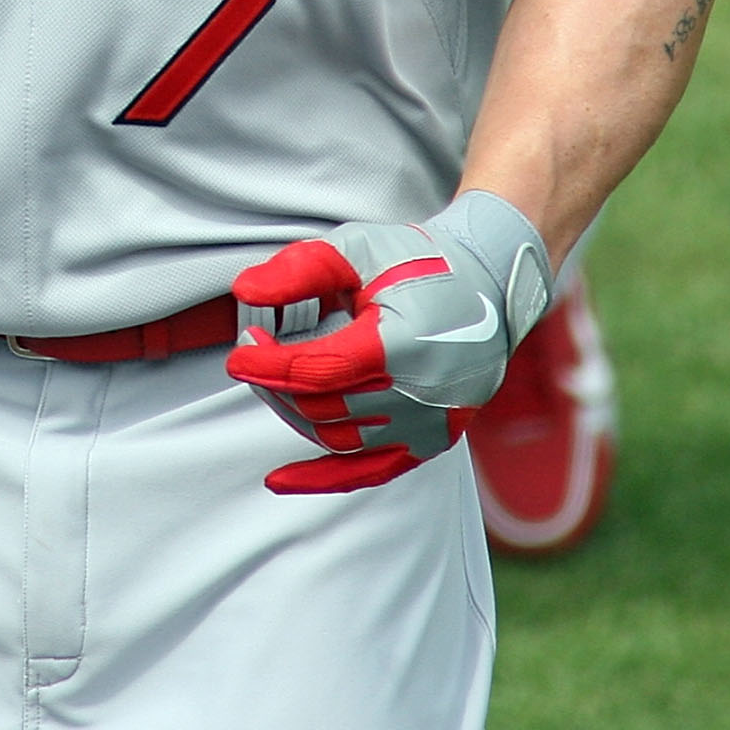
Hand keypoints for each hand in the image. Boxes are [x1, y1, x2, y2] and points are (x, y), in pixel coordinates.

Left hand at [224, 191, 551, 494]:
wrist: (490, 288)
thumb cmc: (419, 263)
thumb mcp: (359, 249)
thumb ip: (301, 269)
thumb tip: (245, 291)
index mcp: (400, 345)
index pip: (317, 370)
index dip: (268, 365)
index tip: (239, 354)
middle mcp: (418, 394)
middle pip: (321, 405)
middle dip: (275, 383)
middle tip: (254, 351)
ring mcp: (427, 425)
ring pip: (336, 437)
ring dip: (293, 413)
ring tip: (274, 380)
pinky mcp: (430, 441)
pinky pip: (369, 472)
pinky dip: (322, 479)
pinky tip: (278, 480)